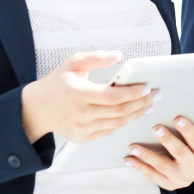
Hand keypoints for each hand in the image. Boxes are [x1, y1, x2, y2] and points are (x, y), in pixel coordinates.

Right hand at [21, 51, 157, 143]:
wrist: (38, 108)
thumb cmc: (58, 82)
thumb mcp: (74, 63)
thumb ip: (96, 57)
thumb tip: (118, 55)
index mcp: (78, 93)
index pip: (112, 96)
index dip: (133, 93)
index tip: (147, 88)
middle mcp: (80, 113)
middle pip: (118, 111)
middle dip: (141, 103)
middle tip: (155, 96)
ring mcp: (81, 128)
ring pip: (116, 123)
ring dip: (135, 114)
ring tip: (148, 106)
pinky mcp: (82, 138)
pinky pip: (108, 131)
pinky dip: (122, 122)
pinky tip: (132, 114)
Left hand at [124, 104, 193, 189]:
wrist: (189, 170)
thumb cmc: (192, 146)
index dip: (187, 129)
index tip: (177, 118)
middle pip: (180, 152)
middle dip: (167, 140)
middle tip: (155, 128)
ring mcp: (182, 179)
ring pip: (163, 165)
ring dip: (147, 155)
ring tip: (133, 146)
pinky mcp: (168, 185)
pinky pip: (152, 176)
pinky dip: (140, 167)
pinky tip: (129, 159)